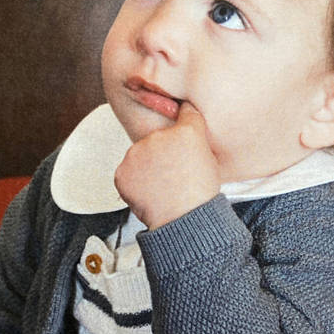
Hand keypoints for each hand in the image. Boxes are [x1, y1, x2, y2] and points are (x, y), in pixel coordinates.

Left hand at [114, 102, 219, 227]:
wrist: (184, 221)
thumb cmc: (201, 196)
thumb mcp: (211, 162)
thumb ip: (197, 142)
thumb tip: (188, 135)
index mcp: (186, 132)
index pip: (185, 112)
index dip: (186, 123)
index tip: (183, 129)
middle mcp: (159, 137)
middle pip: (159, 137)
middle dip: (163, 151)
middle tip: (174, 174)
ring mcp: (137, 153)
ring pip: (141, 154)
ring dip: (148, 166)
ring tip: (162, 187)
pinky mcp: (122, 171)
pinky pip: (128, 172)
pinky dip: (135, 182)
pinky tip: (150, 193)